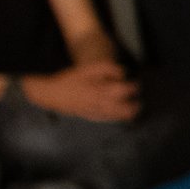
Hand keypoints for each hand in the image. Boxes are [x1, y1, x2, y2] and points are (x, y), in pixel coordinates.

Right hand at [23, 61, 137, 121]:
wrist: (52, 95)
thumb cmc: (70, 80)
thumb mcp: (87, 69)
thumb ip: (107, 68)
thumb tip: (124, 73)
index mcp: (101, 90)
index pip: (126, 90)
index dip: (134, 86)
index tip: (136, 83)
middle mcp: (101, 104)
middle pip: (128, 109)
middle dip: (136, 104)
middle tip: (138, 98)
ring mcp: (98, 113)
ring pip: (122, 117)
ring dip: (131, 111)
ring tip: (134, 106)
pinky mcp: (94, 118)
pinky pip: (113, 120)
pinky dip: (121, 116)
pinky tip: (121, 111)